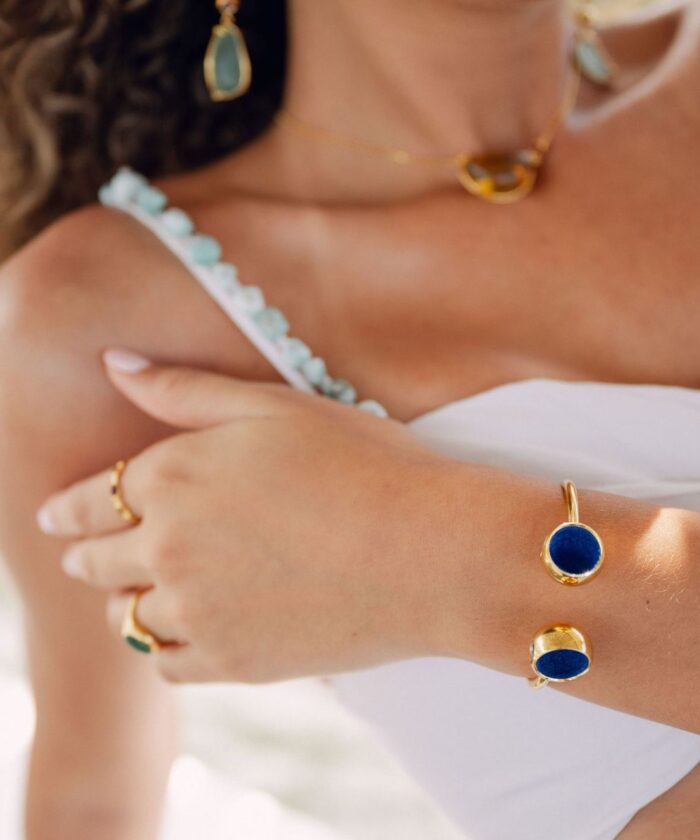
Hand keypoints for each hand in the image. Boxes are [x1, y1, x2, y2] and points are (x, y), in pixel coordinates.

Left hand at [36, 349, 463, 683]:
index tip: (53, 520)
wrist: (433, 551)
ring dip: (125, 602)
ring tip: (141, 595)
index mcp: (173, 476)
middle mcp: (168, 546)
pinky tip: (186, 630)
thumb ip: (183, 389)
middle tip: (87, 557)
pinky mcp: (234, 662)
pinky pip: (168, 662)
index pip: (87, 501)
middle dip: (87, 555)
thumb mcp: (274, 405)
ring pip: (125, 618)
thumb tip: (112, 363)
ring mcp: (199, 610)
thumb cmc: (365, 463)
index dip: (65, 511)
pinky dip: (165, 647)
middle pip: (96, 563)